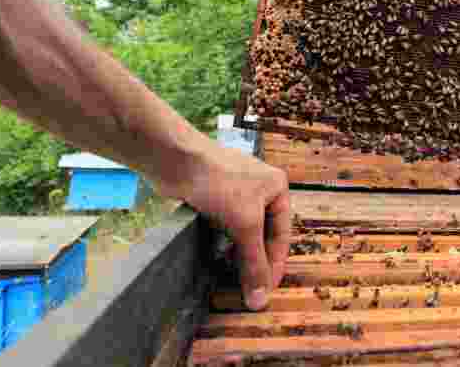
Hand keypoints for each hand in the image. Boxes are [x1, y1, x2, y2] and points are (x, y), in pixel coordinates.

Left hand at [166, 141, 290, 310]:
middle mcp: (259, 189)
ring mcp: (235, 192)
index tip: (266, 291)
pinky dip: (222, 243)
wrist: (178, 160)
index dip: (274, 265)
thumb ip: (254, 262)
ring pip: (242, 232)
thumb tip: (260, 298)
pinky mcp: (214, 196)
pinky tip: (216, 257)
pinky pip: (224, 226)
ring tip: (233, 277)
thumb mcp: (244, 225)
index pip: (281, 235)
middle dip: (255, 261)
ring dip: (238, 254)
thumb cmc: (218, 182)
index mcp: (277, 188)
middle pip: (262, 234)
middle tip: (250, 289)